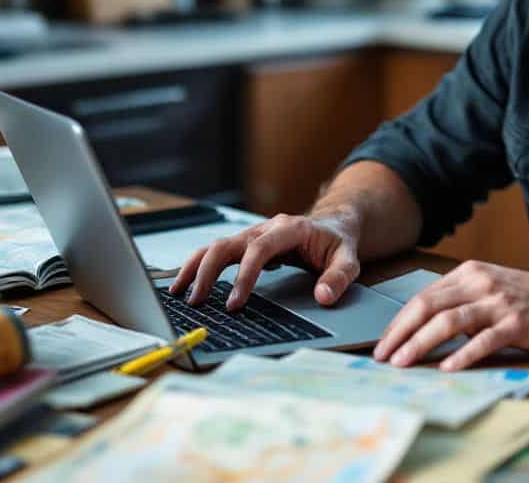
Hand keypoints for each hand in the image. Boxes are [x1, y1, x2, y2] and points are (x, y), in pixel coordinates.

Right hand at [168, 211, 360, 310]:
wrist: (333, 225)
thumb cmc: (337, 243)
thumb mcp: (348, 259)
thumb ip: (338, 278)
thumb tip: (323, 297)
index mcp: (290, 229)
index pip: (259, 249)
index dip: (245, 275)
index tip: (235, 304)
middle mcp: (265, 228)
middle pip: (228, 244)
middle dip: (208, 273)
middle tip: (197, 302)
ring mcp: (253, 234)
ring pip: (216, 246)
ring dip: (196, 268)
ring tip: (179, 293)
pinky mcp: (246, 244)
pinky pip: (217, 252)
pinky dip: (199, 266)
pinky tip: (186, 284)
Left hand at [373, 260, 528, 370]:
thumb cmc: (522, 297)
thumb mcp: (485, 288)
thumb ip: (456, 301)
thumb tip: (420, 327)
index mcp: (466, 274)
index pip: (423, 297)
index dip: (399, 321)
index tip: (383, 342)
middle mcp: (478, 284)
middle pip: (429, 307)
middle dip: (401, 333)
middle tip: (384, 355)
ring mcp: (497, 303)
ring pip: (450, 321)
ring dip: (422, 343)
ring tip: (404, 362)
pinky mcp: (515, 323)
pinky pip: (484, 339)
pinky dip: (463, 354)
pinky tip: (447, 366)